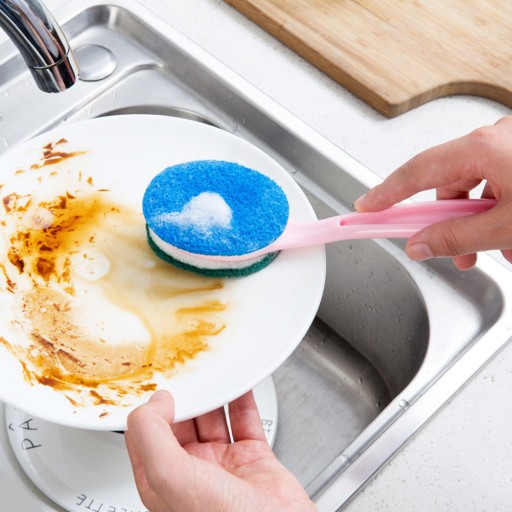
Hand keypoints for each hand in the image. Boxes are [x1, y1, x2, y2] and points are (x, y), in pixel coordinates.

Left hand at [125, 390, 315, 511]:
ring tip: (214, 373)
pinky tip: (240, 385)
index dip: (153, 408)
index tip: (162, 385)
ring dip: (215, 395)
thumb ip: (151, 436)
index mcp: (163, 482)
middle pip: (183, 422)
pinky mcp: (253, 459)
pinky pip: (245, 421)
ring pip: (214, 418)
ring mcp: (223, 466)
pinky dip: (244, 400)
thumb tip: (154, 403)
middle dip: (187, 397)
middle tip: (191, 372)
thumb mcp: (171, 477)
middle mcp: (192, 473)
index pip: (148, 435)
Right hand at [355, 115, 511, 269]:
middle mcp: (495, 138)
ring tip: (499, 249)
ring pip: (475, 186)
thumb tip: (421, 244)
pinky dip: (498, 209)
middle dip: (448, 222)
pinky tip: (511, 234)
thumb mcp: (506, 226)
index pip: (417, 172)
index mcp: (483, 147)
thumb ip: (458, 237)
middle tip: (448, 250)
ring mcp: (511, 144)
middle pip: (448, 184)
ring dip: (477, 221)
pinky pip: (498, 182)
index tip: (367, 206)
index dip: (387, 192)